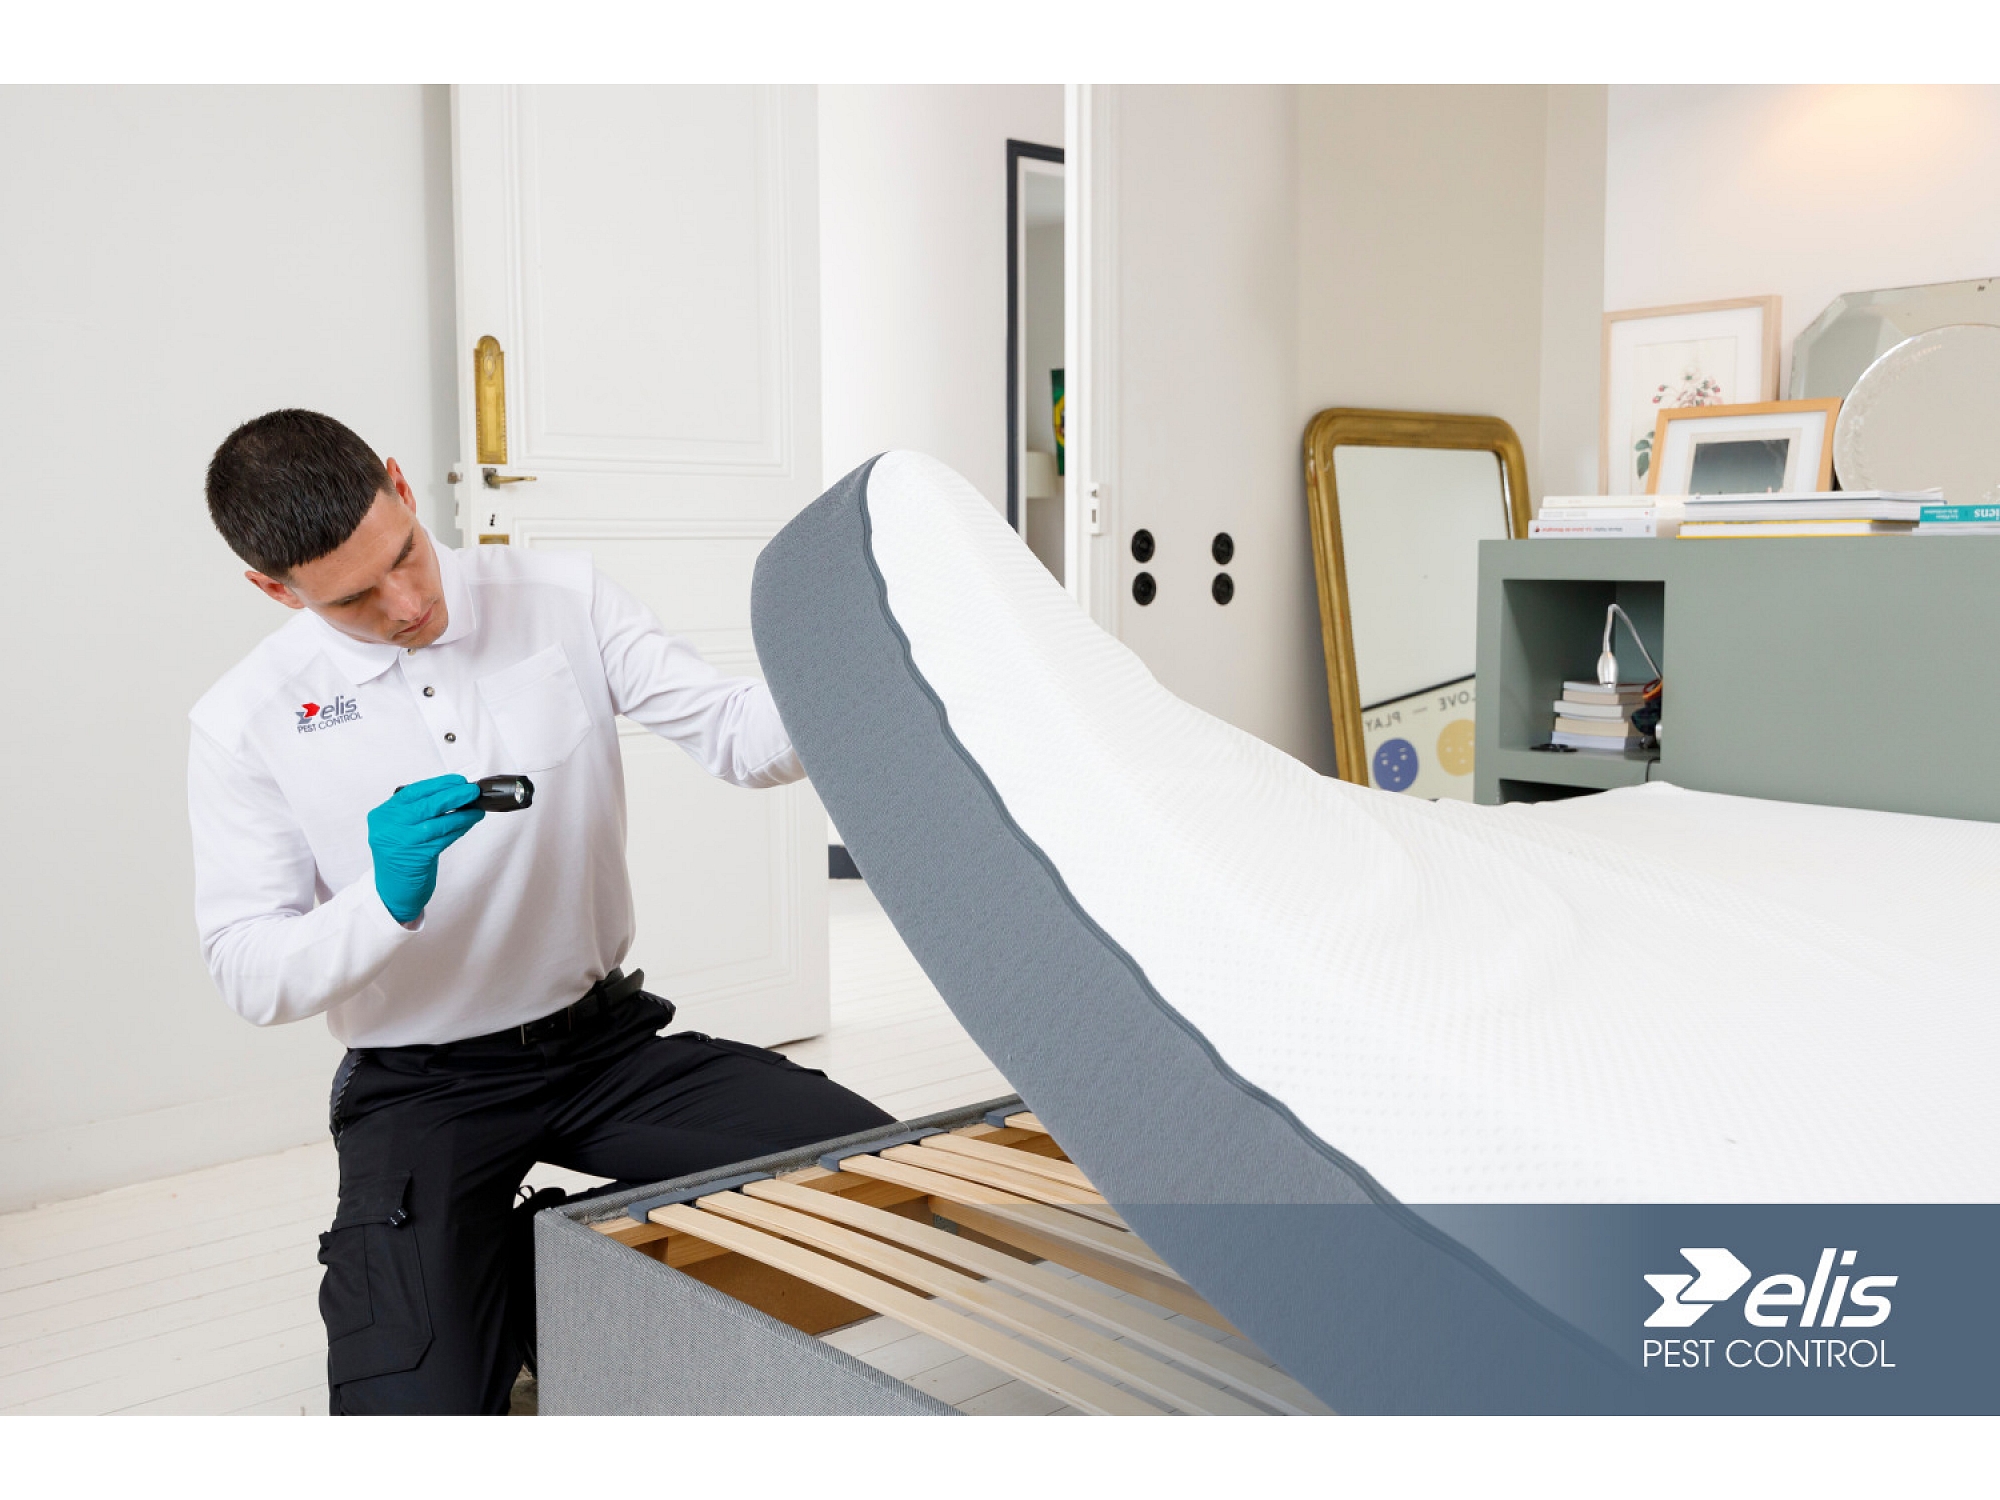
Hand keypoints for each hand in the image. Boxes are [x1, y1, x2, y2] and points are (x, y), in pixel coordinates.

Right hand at [367, 775, 484, 923]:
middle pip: (426, 805)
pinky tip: (469, 823)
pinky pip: (444, 838)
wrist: (392, 891)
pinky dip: (459, 828)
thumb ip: (417, 811)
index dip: (438, 784)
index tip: (457, 780)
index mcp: (383, 815)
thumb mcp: (400, 829)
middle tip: (472, 791)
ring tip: (476, 809)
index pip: (412, 792)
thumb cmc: (401, 857)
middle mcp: (388, 826)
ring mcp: (401, 842)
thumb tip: (453, 793)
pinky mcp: (416, 857)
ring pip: (438, 822)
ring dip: (461, 814)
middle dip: (453, 795)